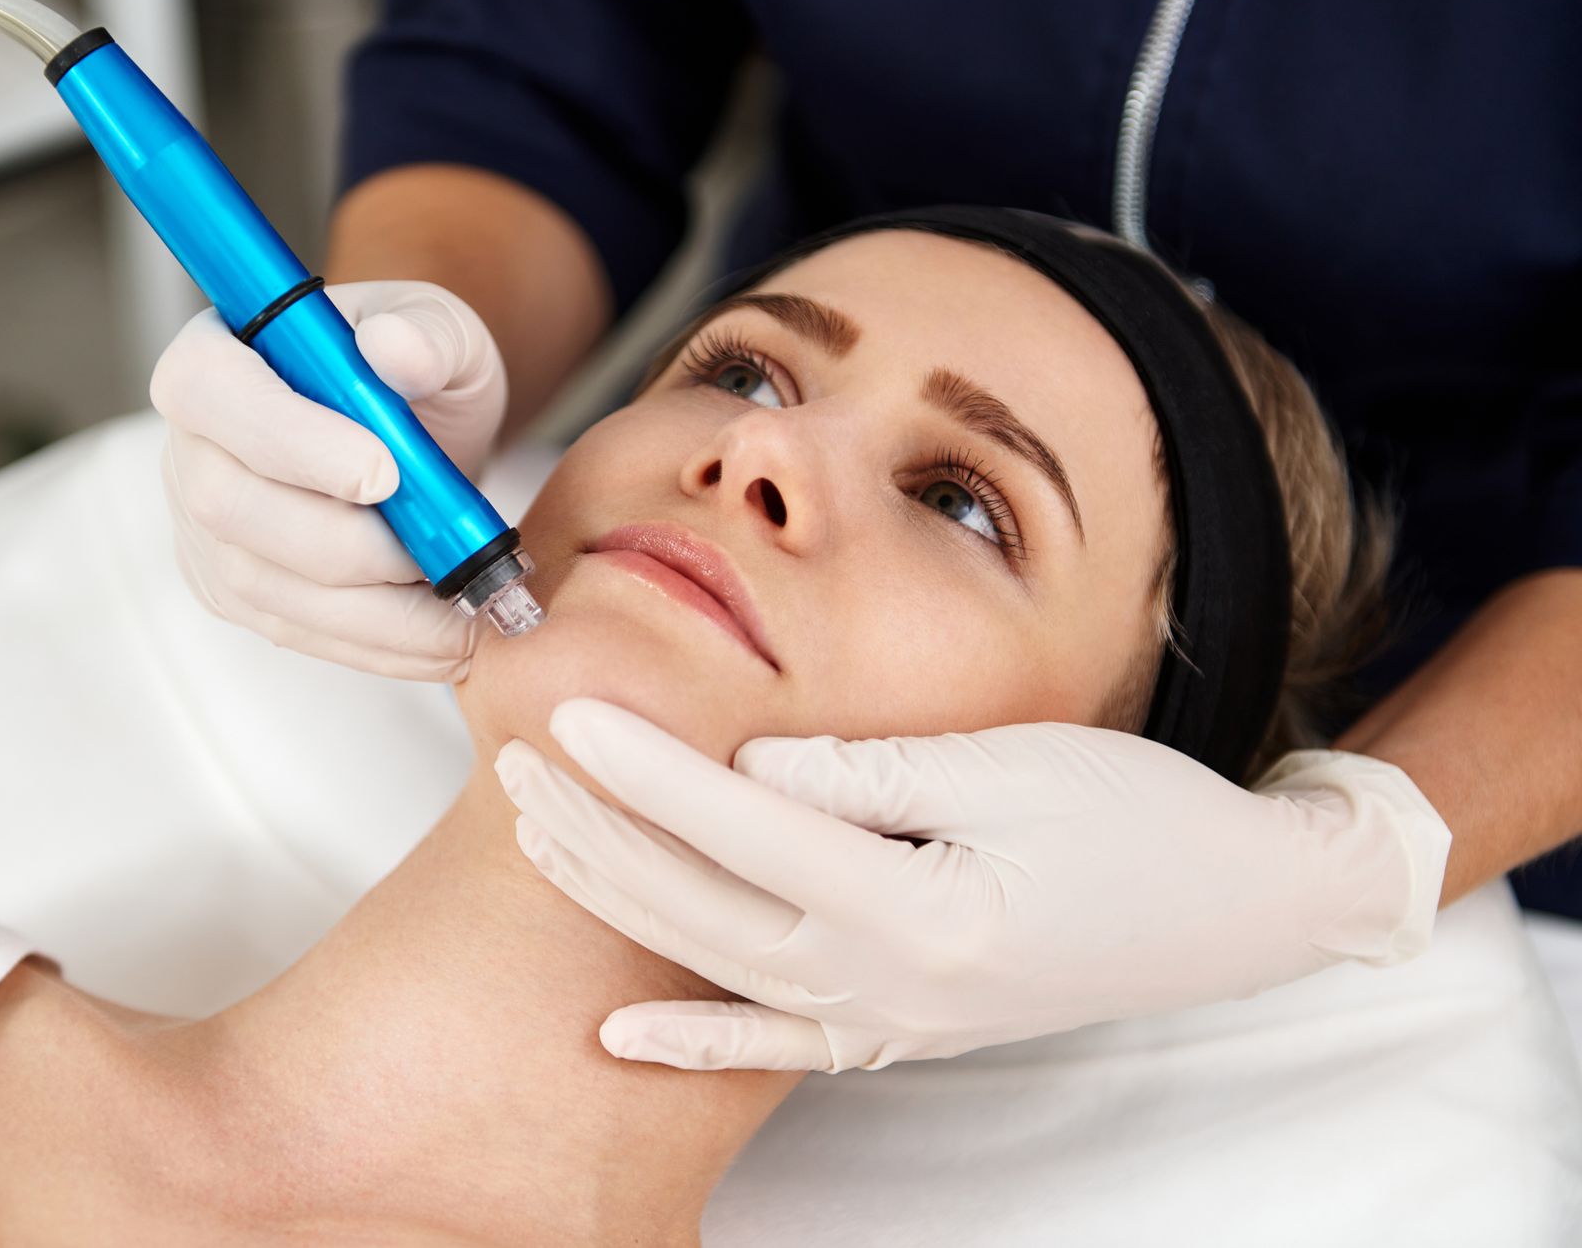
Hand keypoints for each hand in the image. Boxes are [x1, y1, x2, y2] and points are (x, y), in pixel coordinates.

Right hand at [152, 281, 508, 681]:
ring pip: (262, 584)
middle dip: (345, 541)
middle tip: (440, 551)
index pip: (207, 389)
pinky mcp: (235, 593)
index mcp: (215, 353)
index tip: (384, 474)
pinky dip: (376, 643)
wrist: (423, 444)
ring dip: (372, 609)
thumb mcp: (442, 333)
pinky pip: (294, 632)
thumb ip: (427, 334)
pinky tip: (441, 639)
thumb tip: (394, 349)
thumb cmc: (416, 376)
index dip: (287, 438)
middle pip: (228, 505)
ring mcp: (202, 529)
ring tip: (462, 605)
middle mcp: (190, 445)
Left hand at [495, 699, 1451, 1072]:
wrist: (1244, 910)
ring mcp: (895, 1021)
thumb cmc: (1147, 823)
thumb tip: (754, 767)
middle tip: (519, 766)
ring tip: (544, 840)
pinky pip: (778, 1048)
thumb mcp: (1018, 767)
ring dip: (624, 906)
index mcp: (920, 909)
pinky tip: (624, 1037)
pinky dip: (697, 1044)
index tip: (567, 715)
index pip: (740, 831)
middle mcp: (892, 984)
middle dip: (601, 836)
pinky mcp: (906, 1031)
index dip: (645, 771)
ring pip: (718, 969)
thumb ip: (873, 772)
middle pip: (703, 907)